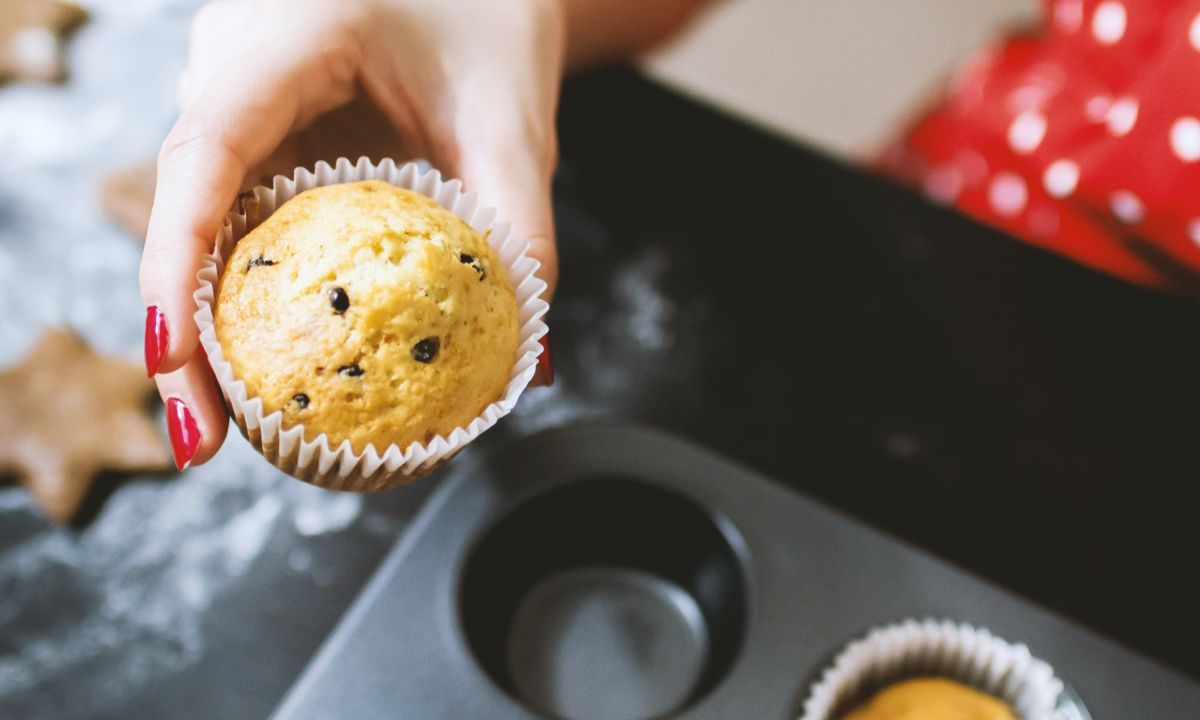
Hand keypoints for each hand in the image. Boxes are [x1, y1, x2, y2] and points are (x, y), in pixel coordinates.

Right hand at [140, 0, 564, 469]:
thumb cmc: (494, 15)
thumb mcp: (514, 121)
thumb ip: (522, 233)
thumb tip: (532, 367)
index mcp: (281, 36)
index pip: (204, 153)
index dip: (173, 263)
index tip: (172, 358)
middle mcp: (232, 62)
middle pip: (183, 207)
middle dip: (182, 331)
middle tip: (202, 442)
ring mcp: (236, 92)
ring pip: (203, 218)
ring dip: (212, 321)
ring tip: (230, 424)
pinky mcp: (258, 122)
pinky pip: (242, 212)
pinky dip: (252, 288)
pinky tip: (273, 360)